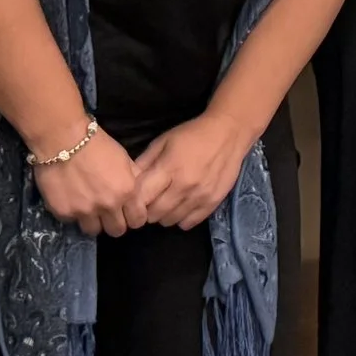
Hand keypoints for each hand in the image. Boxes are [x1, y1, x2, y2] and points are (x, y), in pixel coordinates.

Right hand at [31, 126, 147, 235]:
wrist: (63, 139)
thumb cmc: (97, 144)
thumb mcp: (124, 159)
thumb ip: (132, 179)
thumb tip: (138, 193)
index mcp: (126, 192)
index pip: (137, 221)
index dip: (133, 218)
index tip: (127, 214)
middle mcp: (107, 205)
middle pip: (117, 231)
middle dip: (115, 223)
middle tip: (108, 214)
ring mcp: (84, 211)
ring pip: (94, 230)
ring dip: (93, 222)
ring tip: (89, 208)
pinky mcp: (63, 212)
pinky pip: (72, 221)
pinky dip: (73, 214)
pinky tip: (71, 200)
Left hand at [135, 110, 259, 229]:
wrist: (229, 132)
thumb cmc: (192, 135)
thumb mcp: (163, 142)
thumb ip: (144, 162)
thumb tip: (127, 182)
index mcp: (168, 168)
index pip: (140, 198)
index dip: (131, 203)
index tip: (132, 200)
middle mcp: (184, 185)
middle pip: (153, 214)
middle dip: (146, 210)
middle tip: (150, 201)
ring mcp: (200, 196)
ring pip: (169, 221)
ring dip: (163, 215)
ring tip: (166, 202)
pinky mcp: (213, 202)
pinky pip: (188, 223)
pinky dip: (180, 218)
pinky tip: (181, 206)